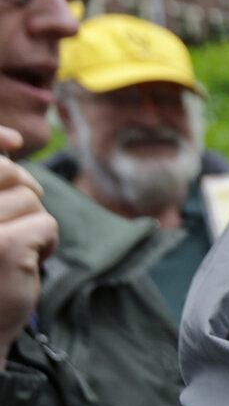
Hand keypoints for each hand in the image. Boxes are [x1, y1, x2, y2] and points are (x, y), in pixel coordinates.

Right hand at [0, 126, 56, 369]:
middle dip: (24, 190)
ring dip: (34, 224)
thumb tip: (12, 140)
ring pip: (30, 199)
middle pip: (5, 171)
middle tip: (21, 222)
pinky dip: (47, 244)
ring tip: (14, 252)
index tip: (15, 140)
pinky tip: (27, 265)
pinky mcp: (4, 245)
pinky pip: (47, 224)